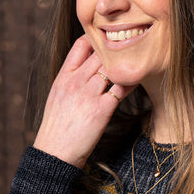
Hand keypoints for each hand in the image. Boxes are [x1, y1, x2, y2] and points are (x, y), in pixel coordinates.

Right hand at [33, 35, 135, 166]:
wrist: (55, 152)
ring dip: (125, 65)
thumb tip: (85, 69)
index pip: (81, 45)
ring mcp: (89, 95)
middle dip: (115, 51)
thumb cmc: (57, 127)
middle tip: (130, 50)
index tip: (108, 44)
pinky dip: (131, 83)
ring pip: (112, 68)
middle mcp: (76, 82)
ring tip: (137, 62)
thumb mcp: (57, 96)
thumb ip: (71, 79)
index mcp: (63, 77)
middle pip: (100, 54)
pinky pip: (121, 89)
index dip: (97, 40)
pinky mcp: (101, 110)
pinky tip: (138, 81)